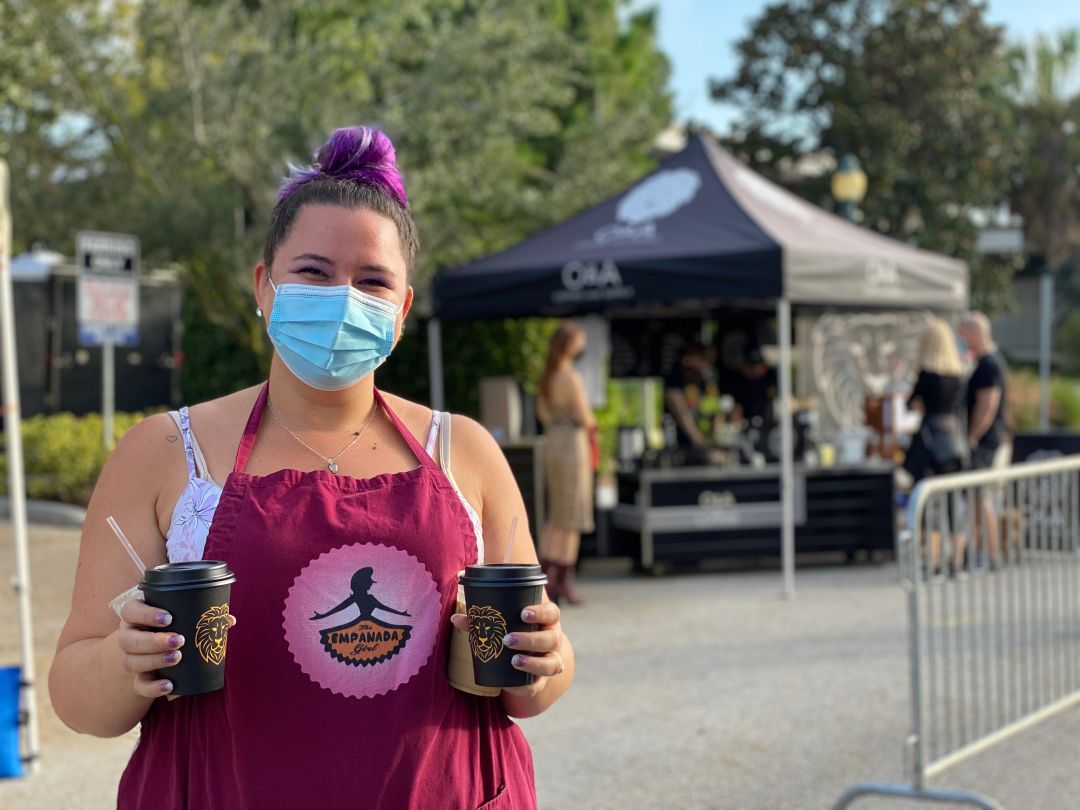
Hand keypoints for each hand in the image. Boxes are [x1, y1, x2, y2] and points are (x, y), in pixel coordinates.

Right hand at [117, 598, 235, 697]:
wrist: (158, 649)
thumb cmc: (174, 625)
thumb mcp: (183, 617)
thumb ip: (203, 616)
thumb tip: (229, 619)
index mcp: (137, 615)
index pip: (130, 610)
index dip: (145, 614)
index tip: (168, 618)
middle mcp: (129, 635)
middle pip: (128, 639)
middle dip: (153, 641)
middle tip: (179, 640)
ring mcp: (130, 657)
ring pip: (131, 661)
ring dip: (154, 661)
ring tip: (177, 657)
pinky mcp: (137, 677)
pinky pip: (139, 685)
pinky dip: (153, 687)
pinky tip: (169, 685)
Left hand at [450, 601, 566, 697]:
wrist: (530, 658)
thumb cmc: (516, 631)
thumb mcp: (506, 622)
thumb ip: (484, 618)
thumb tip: (456, 617)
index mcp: (547, 620)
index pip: (552, 612)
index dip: (541, 612)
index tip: (523, 613)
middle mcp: (553, 640)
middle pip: (551, 638)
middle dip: (531, 639)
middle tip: (508, 639)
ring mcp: (550, 661)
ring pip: (551, 664)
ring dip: (533, 663)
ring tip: (513, 661)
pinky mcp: (540, 681)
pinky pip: (537, 685)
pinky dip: (526, 685)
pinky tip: (513, 683)